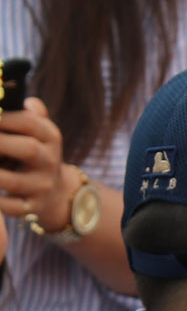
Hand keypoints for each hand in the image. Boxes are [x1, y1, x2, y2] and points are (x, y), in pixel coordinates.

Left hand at [0, 98, 72, 230]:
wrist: (57, 193)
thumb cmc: (34, 154)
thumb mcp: (39, 132)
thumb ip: (30, 114)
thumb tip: (25, 102)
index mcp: (51, 137)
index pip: (30, 122)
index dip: (5, 117)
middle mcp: (50, 161)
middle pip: (29, 150)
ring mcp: (43, 186)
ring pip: (13, 181)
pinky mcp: (34, 207)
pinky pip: (12, 208)